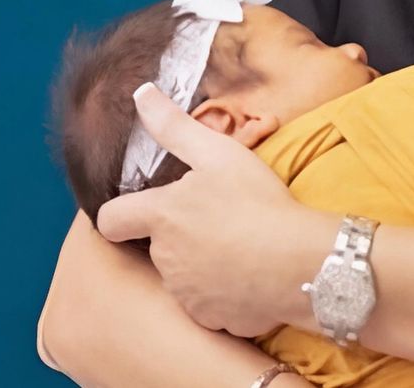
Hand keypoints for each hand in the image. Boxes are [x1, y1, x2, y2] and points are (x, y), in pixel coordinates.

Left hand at [96, 83, 320, 337]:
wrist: (303, 264)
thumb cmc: (259, 202)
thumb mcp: (218, 153)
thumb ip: (173, 125)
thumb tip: (141, 94)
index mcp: (160, 216)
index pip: (110, 219)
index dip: (119, 212)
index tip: (138, 206)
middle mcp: (164, 259)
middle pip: (155, 243)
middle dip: (177, 231)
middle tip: (218, 215)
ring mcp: (186, 293)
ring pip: (181, 274)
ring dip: (200, 260)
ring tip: (238, 243)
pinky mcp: (210, 318)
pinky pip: (207, 302)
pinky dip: (221, 290)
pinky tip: (248, 273)